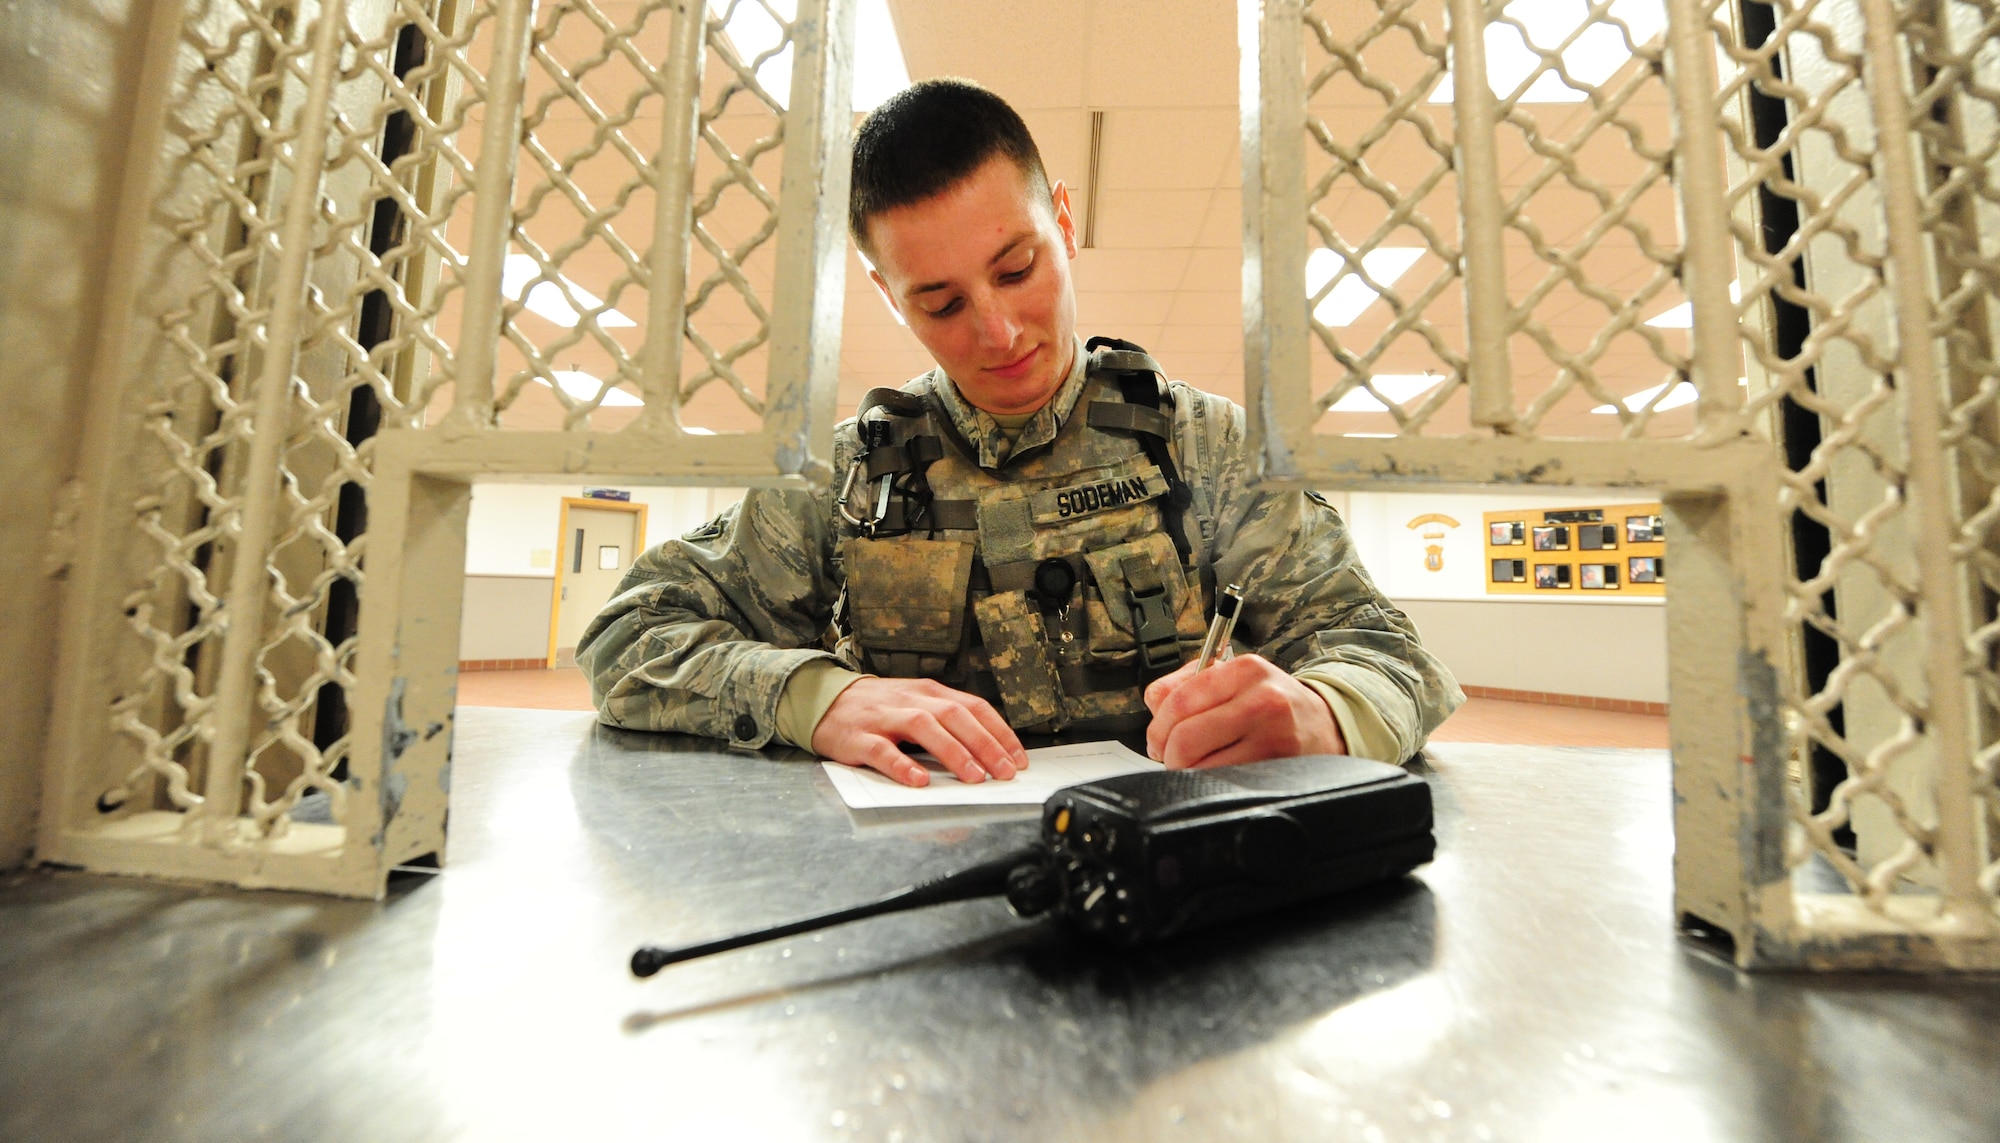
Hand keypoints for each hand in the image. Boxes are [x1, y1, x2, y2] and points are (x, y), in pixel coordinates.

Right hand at [812, 677, 1028, 787]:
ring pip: (922, 727)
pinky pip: (881, 750)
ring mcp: (883, 717)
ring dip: (952, 752)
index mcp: (929, 691)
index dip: (999, 732)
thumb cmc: (880, 709)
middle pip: (954, 715)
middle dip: (984, 744)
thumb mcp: (917, 704)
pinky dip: (902, 765)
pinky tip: (918, 781)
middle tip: (1004, 772)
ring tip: (973, 777)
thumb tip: (989, 752)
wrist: (824, 700)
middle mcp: (910, 699)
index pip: (973, 707)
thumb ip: (948, 721)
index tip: (1018, 759)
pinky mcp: (858, 737)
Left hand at [1143, 654, 1345, 769]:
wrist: (1323, 727)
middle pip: (1185, 738)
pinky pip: (1224, 783)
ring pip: (1201, 766)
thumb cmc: (1270, 704)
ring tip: (1198, 766)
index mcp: (1245, 670)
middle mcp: (1262, 700)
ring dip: (1189, 773)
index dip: (1158, 727)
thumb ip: (1186, 683)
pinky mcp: (1277, 767)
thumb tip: (1154, 701)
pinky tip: (1218, 774)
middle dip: (1169, 755)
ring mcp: (1273, 737)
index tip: (1158, 740)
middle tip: (1172, 758)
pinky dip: (1210, 783)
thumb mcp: (1234, 679)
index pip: (1180, 700)